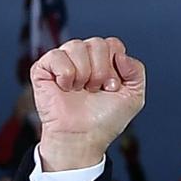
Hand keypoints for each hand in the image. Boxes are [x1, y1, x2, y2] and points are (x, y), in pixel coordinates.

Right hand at [32, 37, 145, 169]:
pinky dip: (66, 75)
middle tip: (96, 90)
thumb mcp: (134, 97)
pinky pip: (57, 55)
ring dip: (84, 73)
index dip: (115, 66)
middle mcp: (84, 57)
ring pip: (77, 46)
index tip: (112, 88)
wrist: (83, 137)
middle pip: (97, 43)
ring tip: (81, 90)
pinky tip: (66, 88)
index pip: (113, 44)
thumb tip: (121, 55)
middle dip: (101, 71)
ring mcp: (64, 61)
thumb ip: (137, 70)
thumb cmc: (104, 120)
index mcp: (104, 61)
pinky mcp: (44, 68)